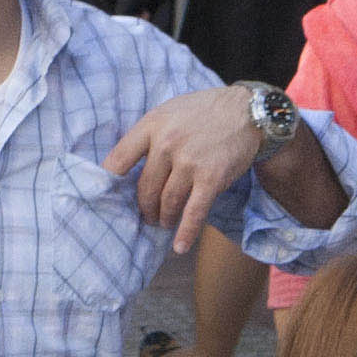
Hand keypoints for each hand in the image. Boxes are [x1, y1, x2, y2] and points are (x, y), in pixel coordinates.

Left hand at [103, 84, 262, 253]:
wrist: (248, 112)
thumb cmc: (205, 111)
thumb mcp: (169, 111)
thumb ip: (149, 133)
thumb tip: (127, 164)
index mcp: (152, 125)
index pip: (118, 159)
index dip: (109, 182)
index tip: (108, 197)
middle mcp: (168, 143)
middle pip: (145, 188)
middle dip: (145, 208)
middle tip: (148, 215)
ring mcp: (189, 162)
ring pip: (167, 202)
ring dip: (164, 218)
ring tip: (164, 222)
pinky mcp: (211, 178)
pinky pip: (194, 212)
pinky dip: (186, 232)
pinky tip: (180, 246)